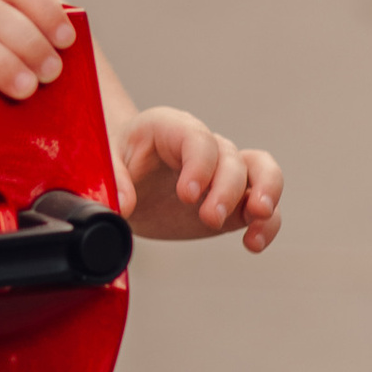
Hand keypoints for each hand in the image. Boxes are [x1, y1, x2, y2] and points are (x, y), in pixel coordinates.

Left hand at [119, 107, 281, 249]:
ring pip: (262, 171)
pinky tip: (253, 243)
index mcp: (171, 128)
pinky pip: (264, 206)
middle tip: (210, 217)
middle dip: (226, 188)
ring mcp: (224, 173)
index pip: (196, 138)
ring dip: (266, 193)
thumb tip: (124, 205)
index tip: (187, 195)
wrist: (126, 177)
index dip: (198, 164)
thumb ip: (114, 180)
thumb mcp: (105, 163)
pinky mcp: (234, 201)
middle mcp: (205, 146)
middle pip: (231, 157)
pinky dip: (267, 223)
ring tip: (257, 217)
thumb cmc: (118, 160)